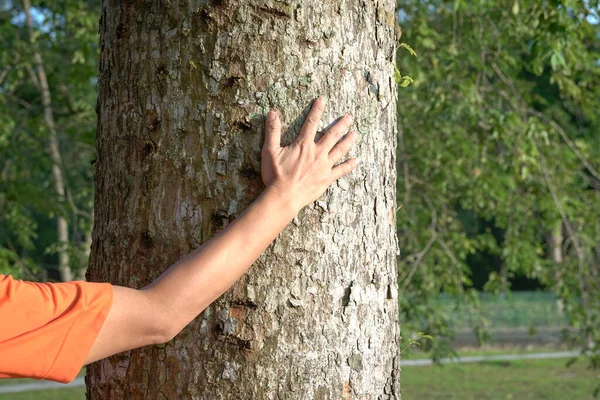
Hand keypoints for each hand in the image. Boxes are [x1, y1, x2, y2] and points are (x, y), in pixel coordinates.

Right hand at [261, 96, 358, 212]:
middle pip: (332, 135)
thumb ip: (272, 131)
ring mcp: (323, 166)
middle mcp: (316, 153)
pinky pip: (341, 170)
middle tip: (350, 116)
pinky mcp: (326, 179)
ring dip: (348, 141)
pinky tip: (356, 160)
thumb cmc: (275, 175)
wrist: (284, 197)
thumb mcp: (270, 151)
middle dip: (341, 124)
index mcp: (303, 145)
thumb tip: (272, 113)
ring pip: (339, 150)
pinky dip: (349, 165)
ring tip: (355, 134)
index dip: (317, 110)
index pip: (311, 123)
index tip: (322, 100)